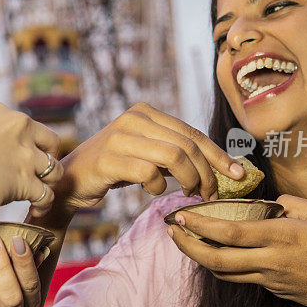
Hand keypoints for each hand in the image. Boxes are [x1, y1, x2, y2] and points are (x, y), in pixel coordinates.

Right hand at [0, 102, 62, 216]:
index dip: (29, 144)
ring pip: (55, 170)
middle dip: (47, 159)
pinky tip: (35, 211)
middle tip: (38, 175)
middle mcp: (18, 127)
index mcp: (1, 112)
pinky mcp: (26, 180)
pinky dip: (44, 205)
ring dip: (48, 184)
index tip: (20, 159)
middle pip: (52, 142)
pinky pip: (48, 194)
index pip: (28, 125)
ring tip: (37, 196)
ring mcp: (24, 153)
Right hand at [52, 103, 243, 212]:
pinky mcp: (108, 159)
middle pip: (187, 144)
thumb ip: (175, 155)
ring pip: (174, 157)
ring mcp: (120, 137)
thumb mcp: (145, 155)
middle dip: (207, 172)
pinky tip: (153, 192)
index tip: (237, 174)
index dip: (218, 154)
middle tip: (210, 194)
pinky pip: (149, 173)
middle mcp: (133, 118)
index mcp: (145, 112)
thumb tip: (218, 167)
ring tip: (189, 194)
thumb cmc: (112, 169)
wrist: (69, 181)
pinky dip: (158, 187)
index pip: (192, 132)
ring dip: (189, 180)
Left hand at [167, 194, 306, 306]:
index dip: (200, 226)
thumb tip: (265, 202)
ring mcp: (271, 280)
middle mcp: (271, 261)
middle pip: (216, 260)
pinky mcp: (275, 290)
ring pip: (224, 273)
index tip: (181, 216)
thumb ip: (288, 203)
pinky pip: (242, 277)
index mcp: (282, 237)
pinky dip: (223, 264)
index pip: (230, 233)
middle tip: (171, 231)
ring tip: (186, 240)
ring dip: (200, 258)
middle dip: (187, 246)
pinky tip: (218, 251)